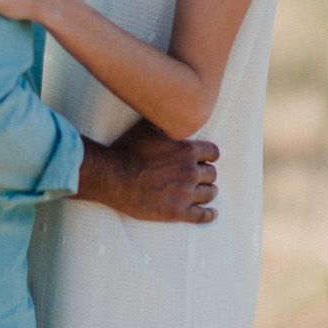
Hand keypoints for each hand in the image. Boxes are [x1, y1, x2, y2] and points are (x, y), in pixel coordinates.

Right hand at [77, 121, 218, 223]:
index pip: (213, 152)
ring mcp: (185, 193)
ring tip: (206, 192)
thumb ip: (162, 122)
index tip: (207, 158)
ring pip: (209, 193)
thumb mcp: (145, 128)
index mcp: (186, 150)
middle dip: (207, 174)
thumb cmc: (127, 151)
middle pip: (212, 173)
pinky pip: (202, 215)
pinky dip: (209, 215)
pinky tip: (212, 214)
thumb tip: (166, 111)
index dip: (210, 155)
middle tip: (201, 176)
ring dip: (208, 191)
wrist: (114, 178)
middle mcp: (190, 171)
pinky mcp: (177, 212)